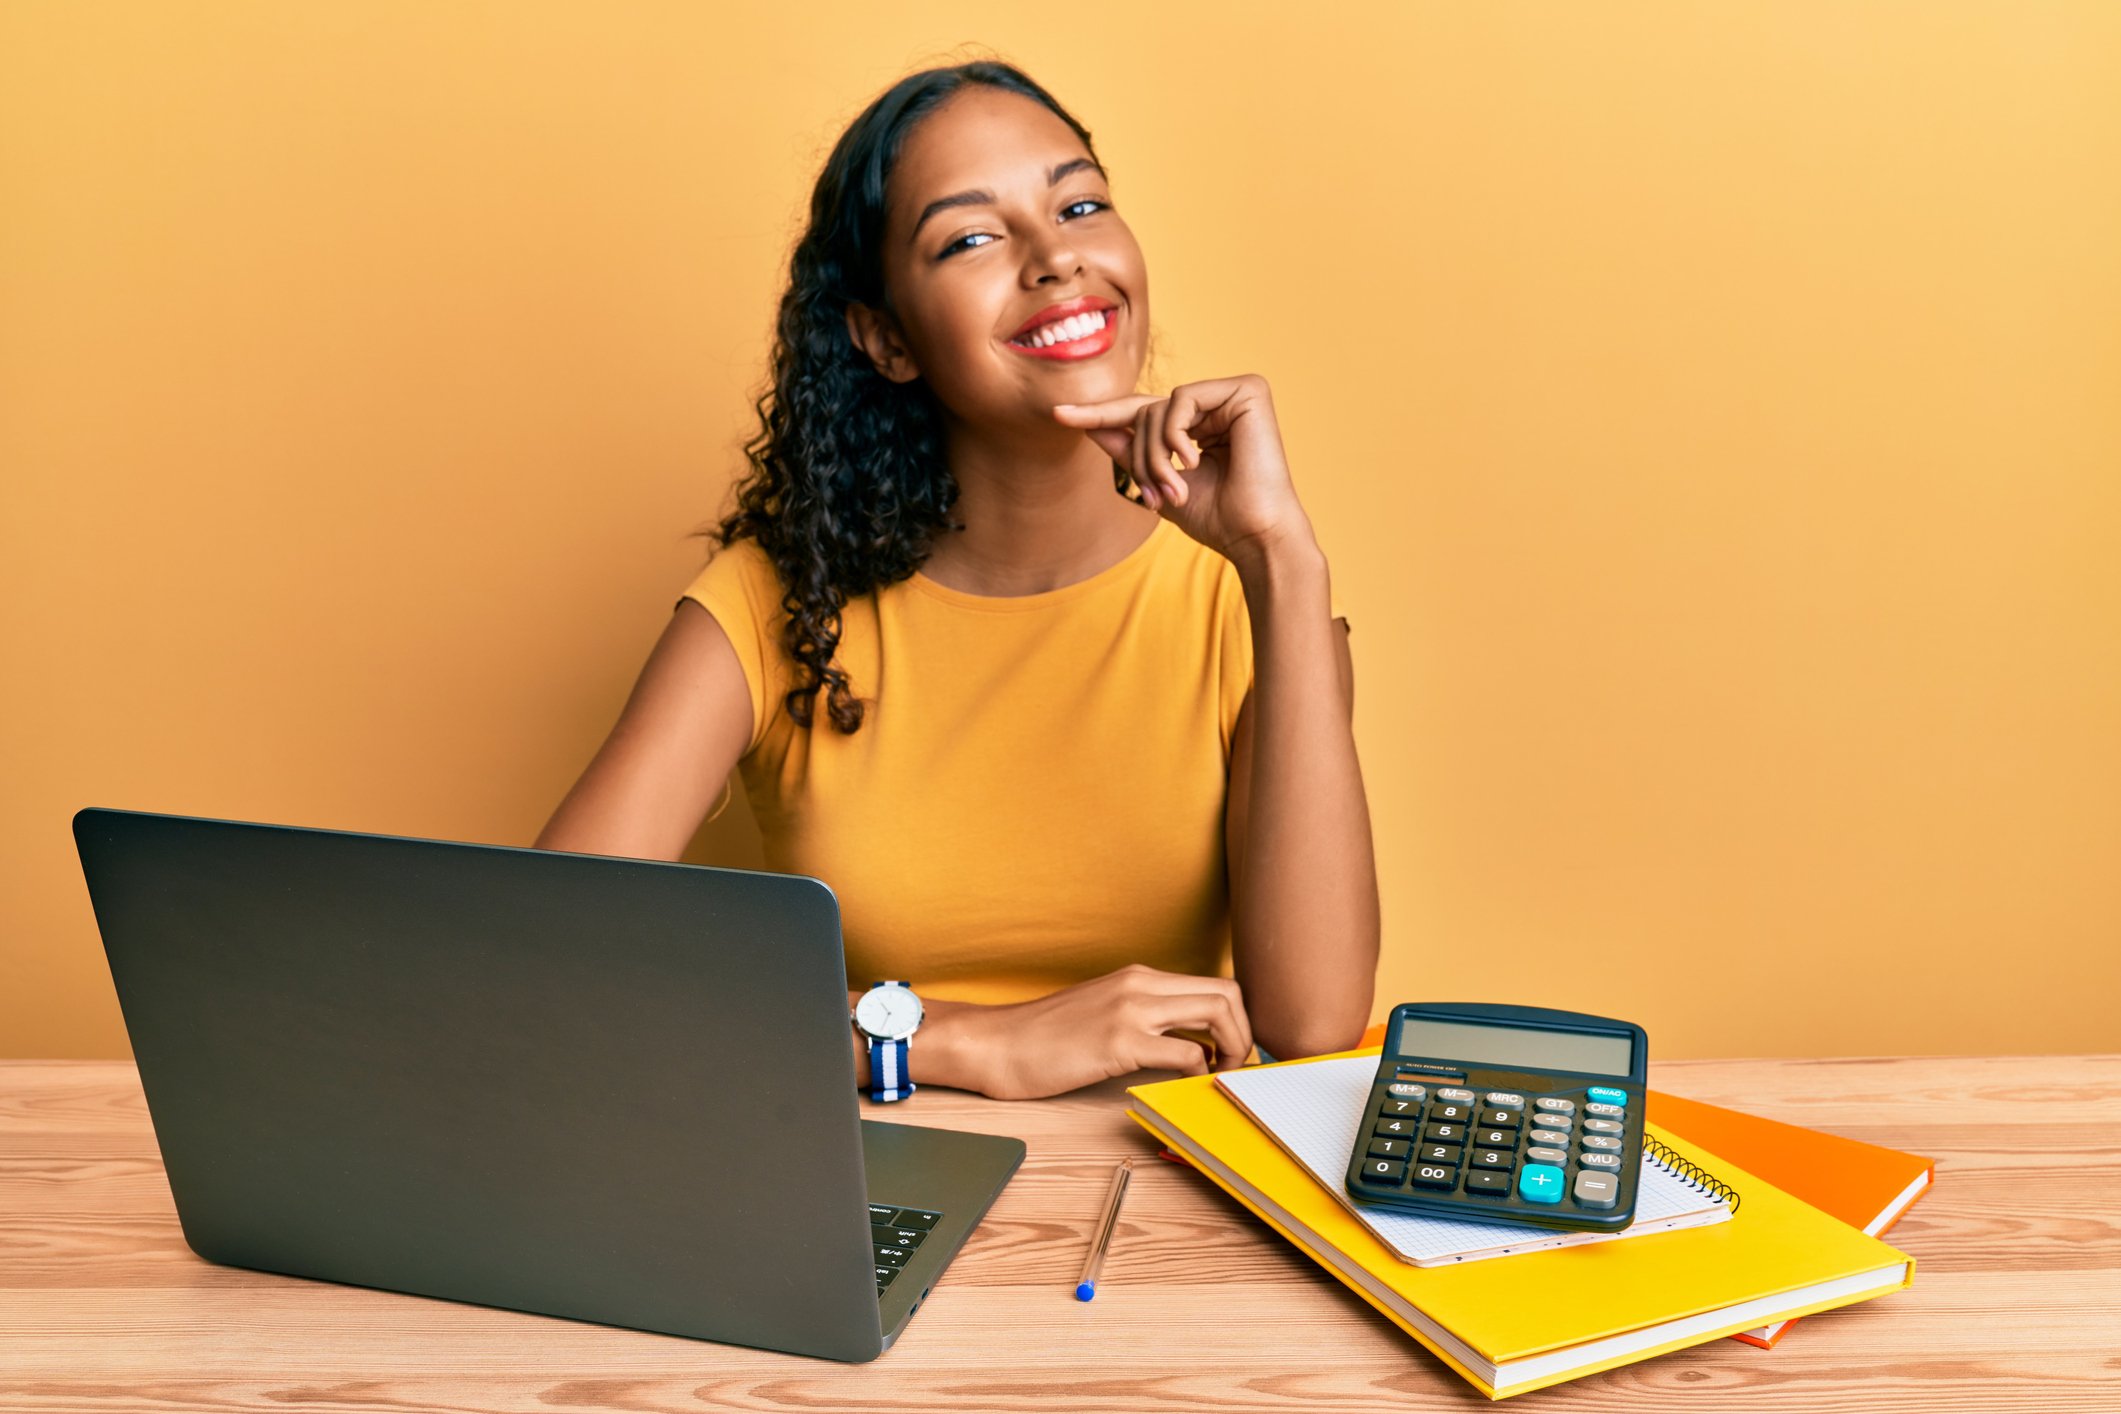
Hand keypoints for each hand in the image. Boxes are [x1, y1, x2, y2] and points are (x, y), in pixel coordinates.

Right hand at [922, 964, 1253, 1100]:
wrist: (996, 1044)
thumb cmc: (1042, 1038)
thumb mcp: (1101, 1012)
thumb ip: (1142, 1018)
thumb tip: (1185, 1044)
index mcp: (1138, 977)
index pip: (1213, 984)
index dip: (1236, 1019)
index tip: (1231, 1051)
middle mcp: (1140, 985)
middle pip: (1227, 993)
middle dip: (1243, 1033)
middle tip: (1232, 1067)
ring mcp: (1131, 1010)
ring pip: (1217, 1013)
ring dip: (1231, 1049)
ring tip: (1217, 1076)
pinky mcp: (1119, 1042)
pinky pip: (1185, 1052)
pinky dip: (1199, 1071)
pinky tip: (1185, 1085)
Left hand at [1051, 374, 1315, 567]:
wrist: (1254, 536)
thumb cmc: (1218, 519)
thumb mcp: (1158, 482)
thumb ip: (1128, 451)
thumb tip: (1089, 425)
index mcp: (1200, 425)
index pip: (1142, 412)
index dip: (1100, 414)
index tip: (1058, 415)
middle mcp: (1217, 406)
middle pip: (1146, 411)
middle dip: (1140, 457)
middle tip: (1156, 495)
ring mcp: (1232, 395)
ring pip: (1160, 407)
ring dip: (1155, 454)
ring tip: (1174, 488)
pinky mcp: (1248, 390)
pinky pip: (1184, 398)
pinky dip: (1175, 434)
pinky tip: (1192, 462)